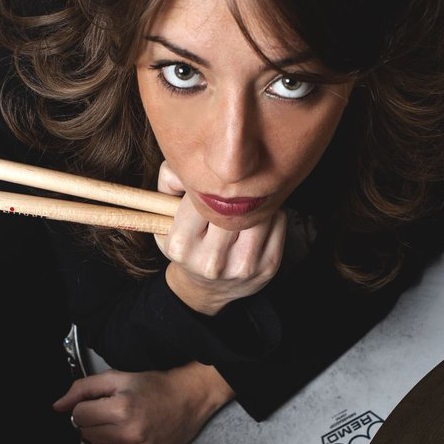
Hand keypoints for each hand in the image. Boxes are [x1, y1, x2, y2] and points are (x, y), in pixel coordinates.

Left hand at [54, 362, 234, 443]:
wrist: (190, 399)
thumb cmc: (155, 386)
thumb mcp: (116, 378)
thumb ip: (83, 389)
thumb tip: (57, 406)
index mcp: (121, 410)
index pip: (78, 416)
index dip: (86, 406)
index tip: (101, 402)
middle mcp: (130, 434)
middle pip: (86, 433)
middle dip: (94, 421)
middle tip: (113, 410)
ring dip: (104, 435)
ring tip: (123, 421)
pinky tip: (132, 433)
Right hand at [154, 162, 285, 315]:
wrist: (206, 288)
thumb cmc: (187, 245)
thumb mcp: (165, 218)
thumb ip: (171, 180)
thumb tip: (190, 155)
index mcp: (182, 246)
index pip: (199, 196)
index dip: (208, 184)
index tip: (210, 184)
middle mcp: (211, 261)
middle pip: (231, 205)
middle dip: (233, 191)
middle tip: (234, 186)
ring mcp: (242, 266)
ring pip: (258, 211)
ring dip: (255, 200)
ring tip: (246, 202)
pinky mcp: (268, 267)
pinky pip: (278, 220)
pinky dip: (271, 212)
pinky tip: (259, 217)